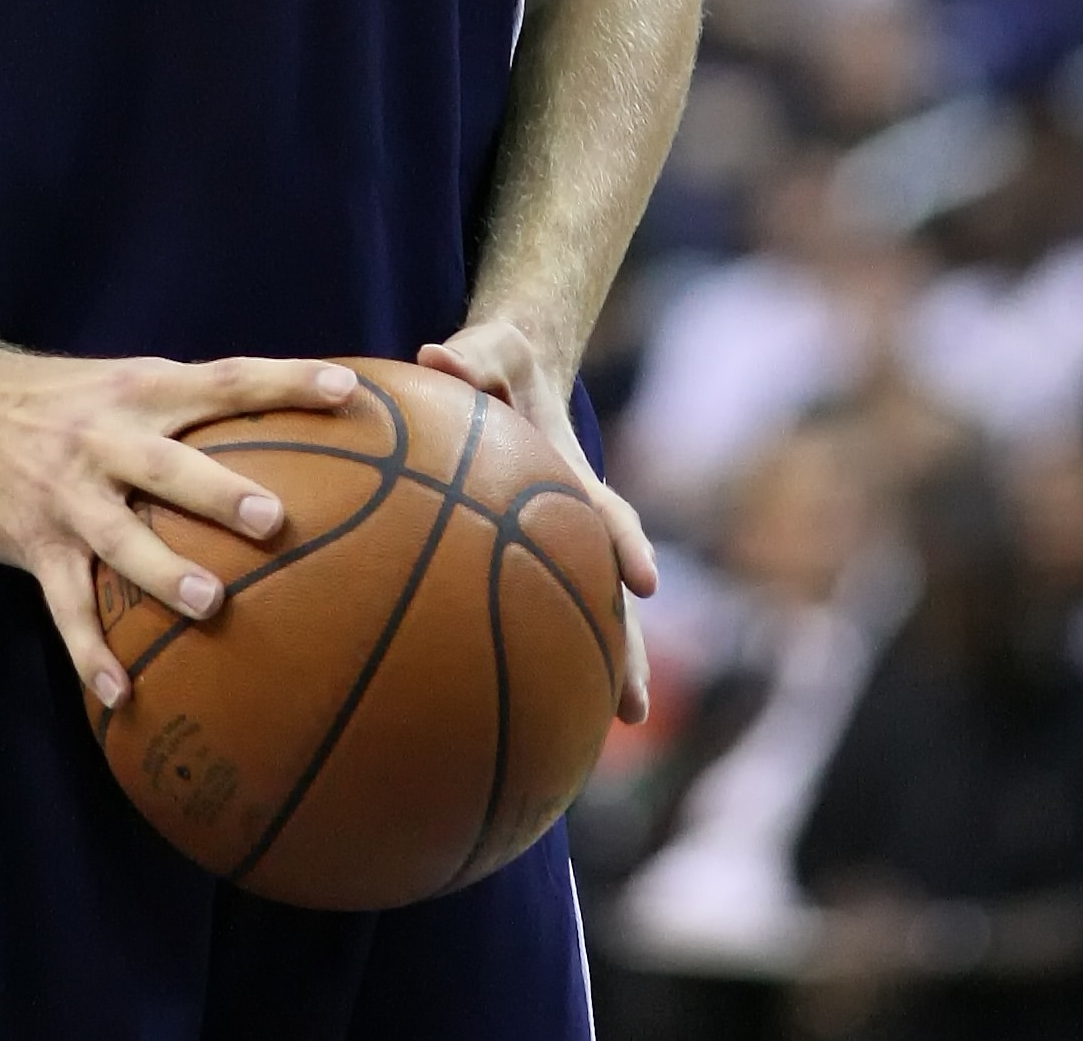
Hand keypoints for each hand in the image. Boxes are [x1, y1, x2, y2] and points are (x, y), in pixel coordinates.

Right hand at [0, 342, 357, 709]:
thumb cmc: (58, 400)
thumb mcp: (123, 384)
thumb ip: (187, 410)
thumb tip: (280, 434)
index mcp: (143, 391)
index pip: (225, 379)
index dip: (284, 381)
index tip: (345, 389)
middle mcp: (106, 438)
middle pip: (169, 465)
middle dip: (219, 492)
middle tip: (273, 520)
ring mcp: (68, 493)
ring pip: (120, 537)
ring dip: (164, 573)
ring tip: (211, 605)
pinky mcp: (32, 542)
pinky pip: (65, 606)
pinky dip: (91, 651)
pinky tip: (121, 693)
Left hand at [417, 316, 656, 722]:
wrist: (503, 370)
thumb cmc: (496, 361)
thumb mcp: (489, 347)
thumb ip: (471, 355)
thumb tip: (437, 357)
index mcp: (569, 476)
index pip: (607, 514)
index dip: (626, 545)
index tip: (645, 580)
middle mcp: (571, 521)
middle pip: (607, 594)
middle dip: (625, 649)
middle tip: (633, 709)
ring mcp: (551, 547)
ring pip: (578, 619)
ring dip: (591, 672)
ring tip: (602, 735)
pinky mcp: (517, 563)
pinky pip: (523, 615)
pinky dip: (524, 661)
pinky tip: (502, 713)